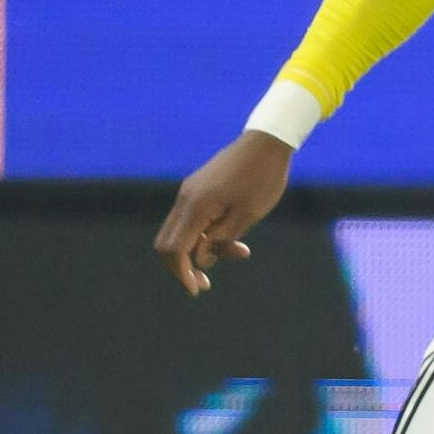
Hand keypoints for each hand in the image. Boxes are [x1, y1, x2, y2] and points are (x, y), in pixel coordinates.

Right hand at [154, 132, 294, 297]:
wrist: (266, 143)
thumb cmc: (262, 179)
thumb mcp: (247, 215)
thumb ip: (222, 240)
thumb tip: (201, 260)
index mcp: (196, 207)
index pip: (174, 249)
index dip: (182, 273)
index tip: (197, 290)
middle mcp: (185, 199)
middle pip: (167, 243)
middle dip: (182, 266)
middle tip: (206, 283)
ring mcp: (189, 193)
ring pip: (179, 232)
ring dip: (198, 250)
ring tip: (238, 251)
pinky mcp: (198, 190)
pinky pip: (191, 220)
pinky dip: (203, 235)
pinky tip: (232, 237)